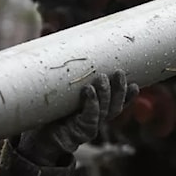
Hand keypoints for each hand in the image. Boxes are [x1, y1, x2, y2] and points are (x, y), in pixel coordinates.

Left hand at [19, 70, 138, 164]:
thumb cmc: (49, 112)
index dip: (128, 96)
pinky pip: (89, 117)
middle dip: (120, 90)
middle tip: (119, 73)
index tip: (136, 84)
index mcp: (97, 111)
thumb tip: (57, 37)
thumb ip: (66, 72)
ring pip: (105, 111)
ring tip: (102, 78)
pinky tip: (88, 91)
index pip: (117, 103)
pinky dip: (91, 103)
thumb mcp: (61, 91)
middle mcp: (97, 120)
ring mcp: (90, 127)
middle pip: (115, 106)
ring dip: (105, 94)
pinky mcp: (79, 132)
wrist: (39, 138)